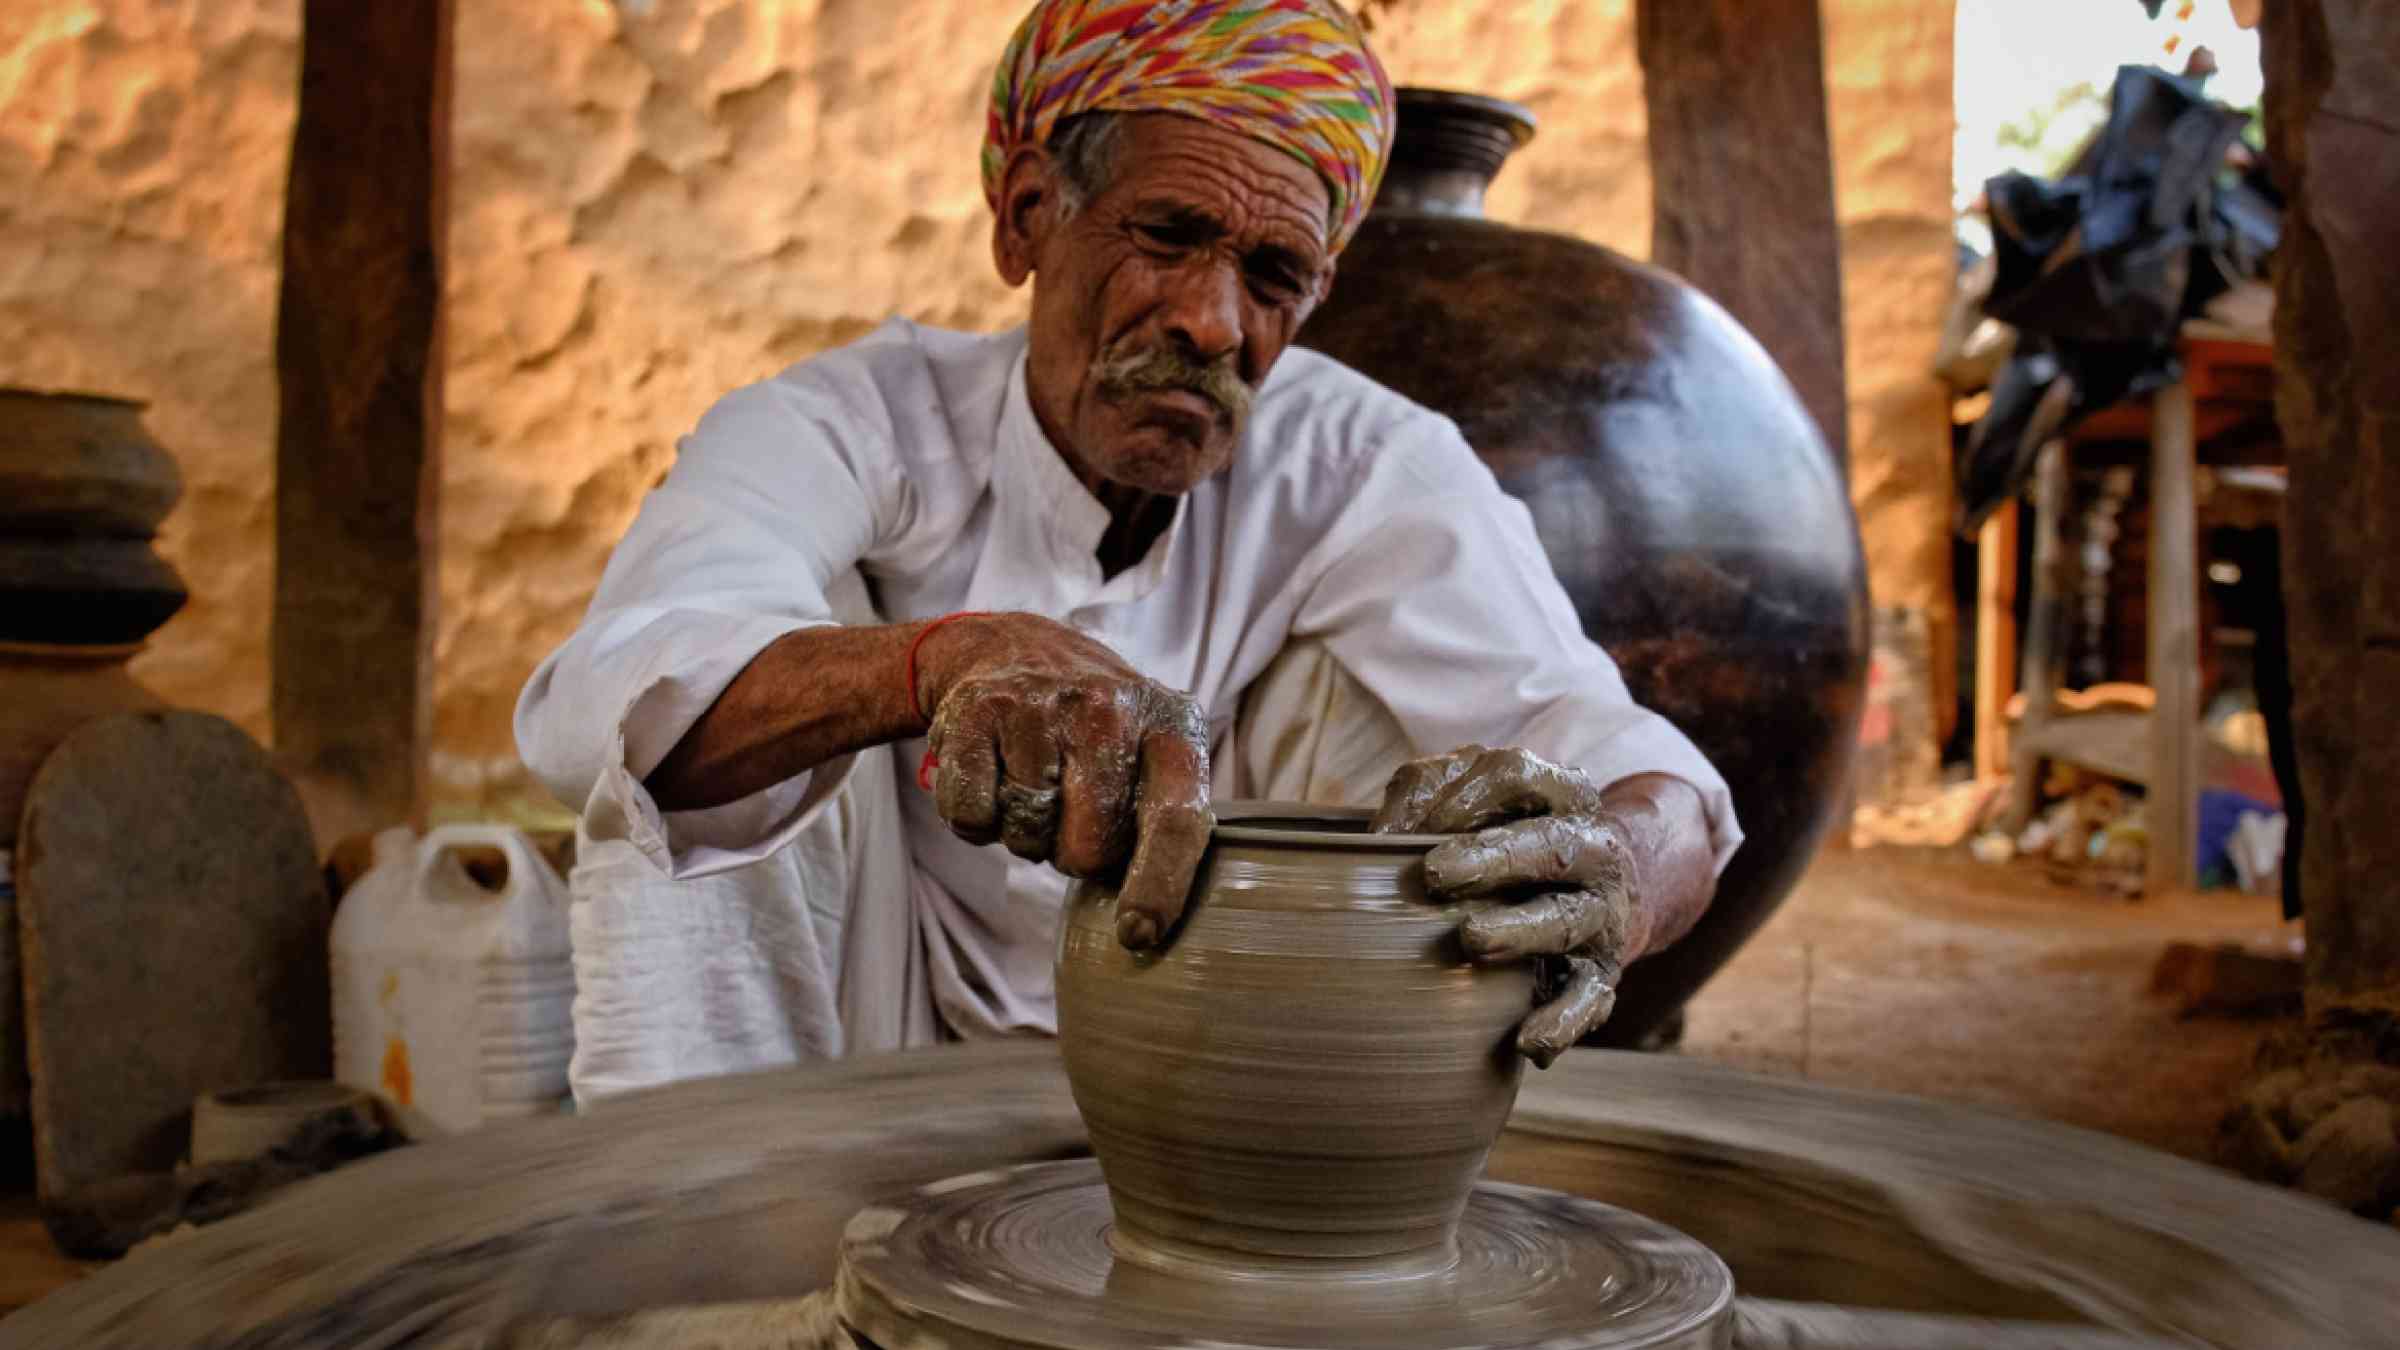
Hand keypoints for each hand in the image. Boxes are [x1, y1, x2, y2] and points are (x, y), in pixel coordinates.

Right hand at [918, 613, 1212, 949]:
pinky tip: (992, 777)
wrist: (1015, 650)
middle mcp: (1108, 708)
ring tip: (1033, 782)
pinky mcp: (976, 711)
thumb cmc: (1098, 734)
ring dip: (1025, 832)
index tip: (1138, 934)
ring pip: (1026, 834)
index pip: (1174, 820)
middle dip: (1074, 853)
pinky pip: (971, 817)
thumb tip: (1145, 927)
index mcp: (1171, 728)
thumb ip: (1165, 827)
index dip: (1159, 885)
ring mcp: (1040, 706)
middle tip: (1069, 809)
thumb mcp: (1153, 758)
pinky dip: (976, 820)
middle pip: (1088, 849)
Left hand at [1373, 747, 1709, 1067]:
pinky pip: (1589, 1000)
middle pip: (1550, 844)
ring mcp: (1601, 913)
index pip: (1517, 775)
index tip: (1408, 827)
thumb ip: (1425, 800)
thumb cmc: (1511, 839)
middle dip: (1494, 856)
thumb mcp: (1475, 803)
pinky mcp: (1603, 973)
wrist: (1604, 890)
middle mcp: (1592, 848)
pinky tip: (1526, 1039)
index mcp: (1560, 793)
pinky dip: (1561, 1020)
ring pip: (1568, 920)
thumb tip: (1370, 841)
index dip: (1464, 795)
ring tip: (1472, 939)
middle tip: (1435, 874)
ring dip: (1520, 930)